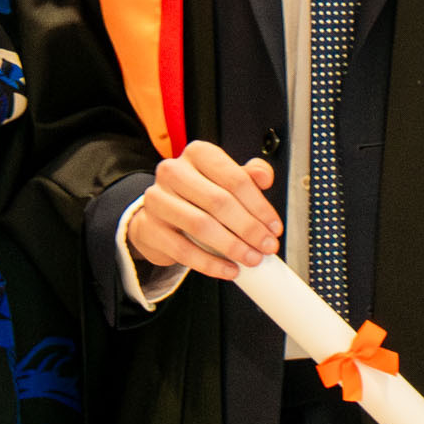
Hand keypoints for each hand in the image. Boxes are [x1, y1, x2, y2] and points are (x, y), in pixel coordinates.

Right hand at [123, 140, 280, 280]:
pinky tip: (229, 269)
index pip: (235, 178)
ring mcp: (157, 199)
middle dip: (249, 228)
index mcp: (198, 154)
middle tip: (267, 246)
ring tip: (251, 258)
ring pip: (201, 225)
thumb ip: (248, 175)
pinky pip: (183, 250)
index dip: (260, 206)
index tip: (274, 226)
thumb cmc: (197, 196)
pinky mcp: (148, 227)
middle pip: (219, 202)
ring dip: (232, 246)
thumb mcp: (224, 180)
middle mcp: (174, 172)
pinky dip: (210, 264)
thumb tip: (264, 176)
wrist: (160, 215)